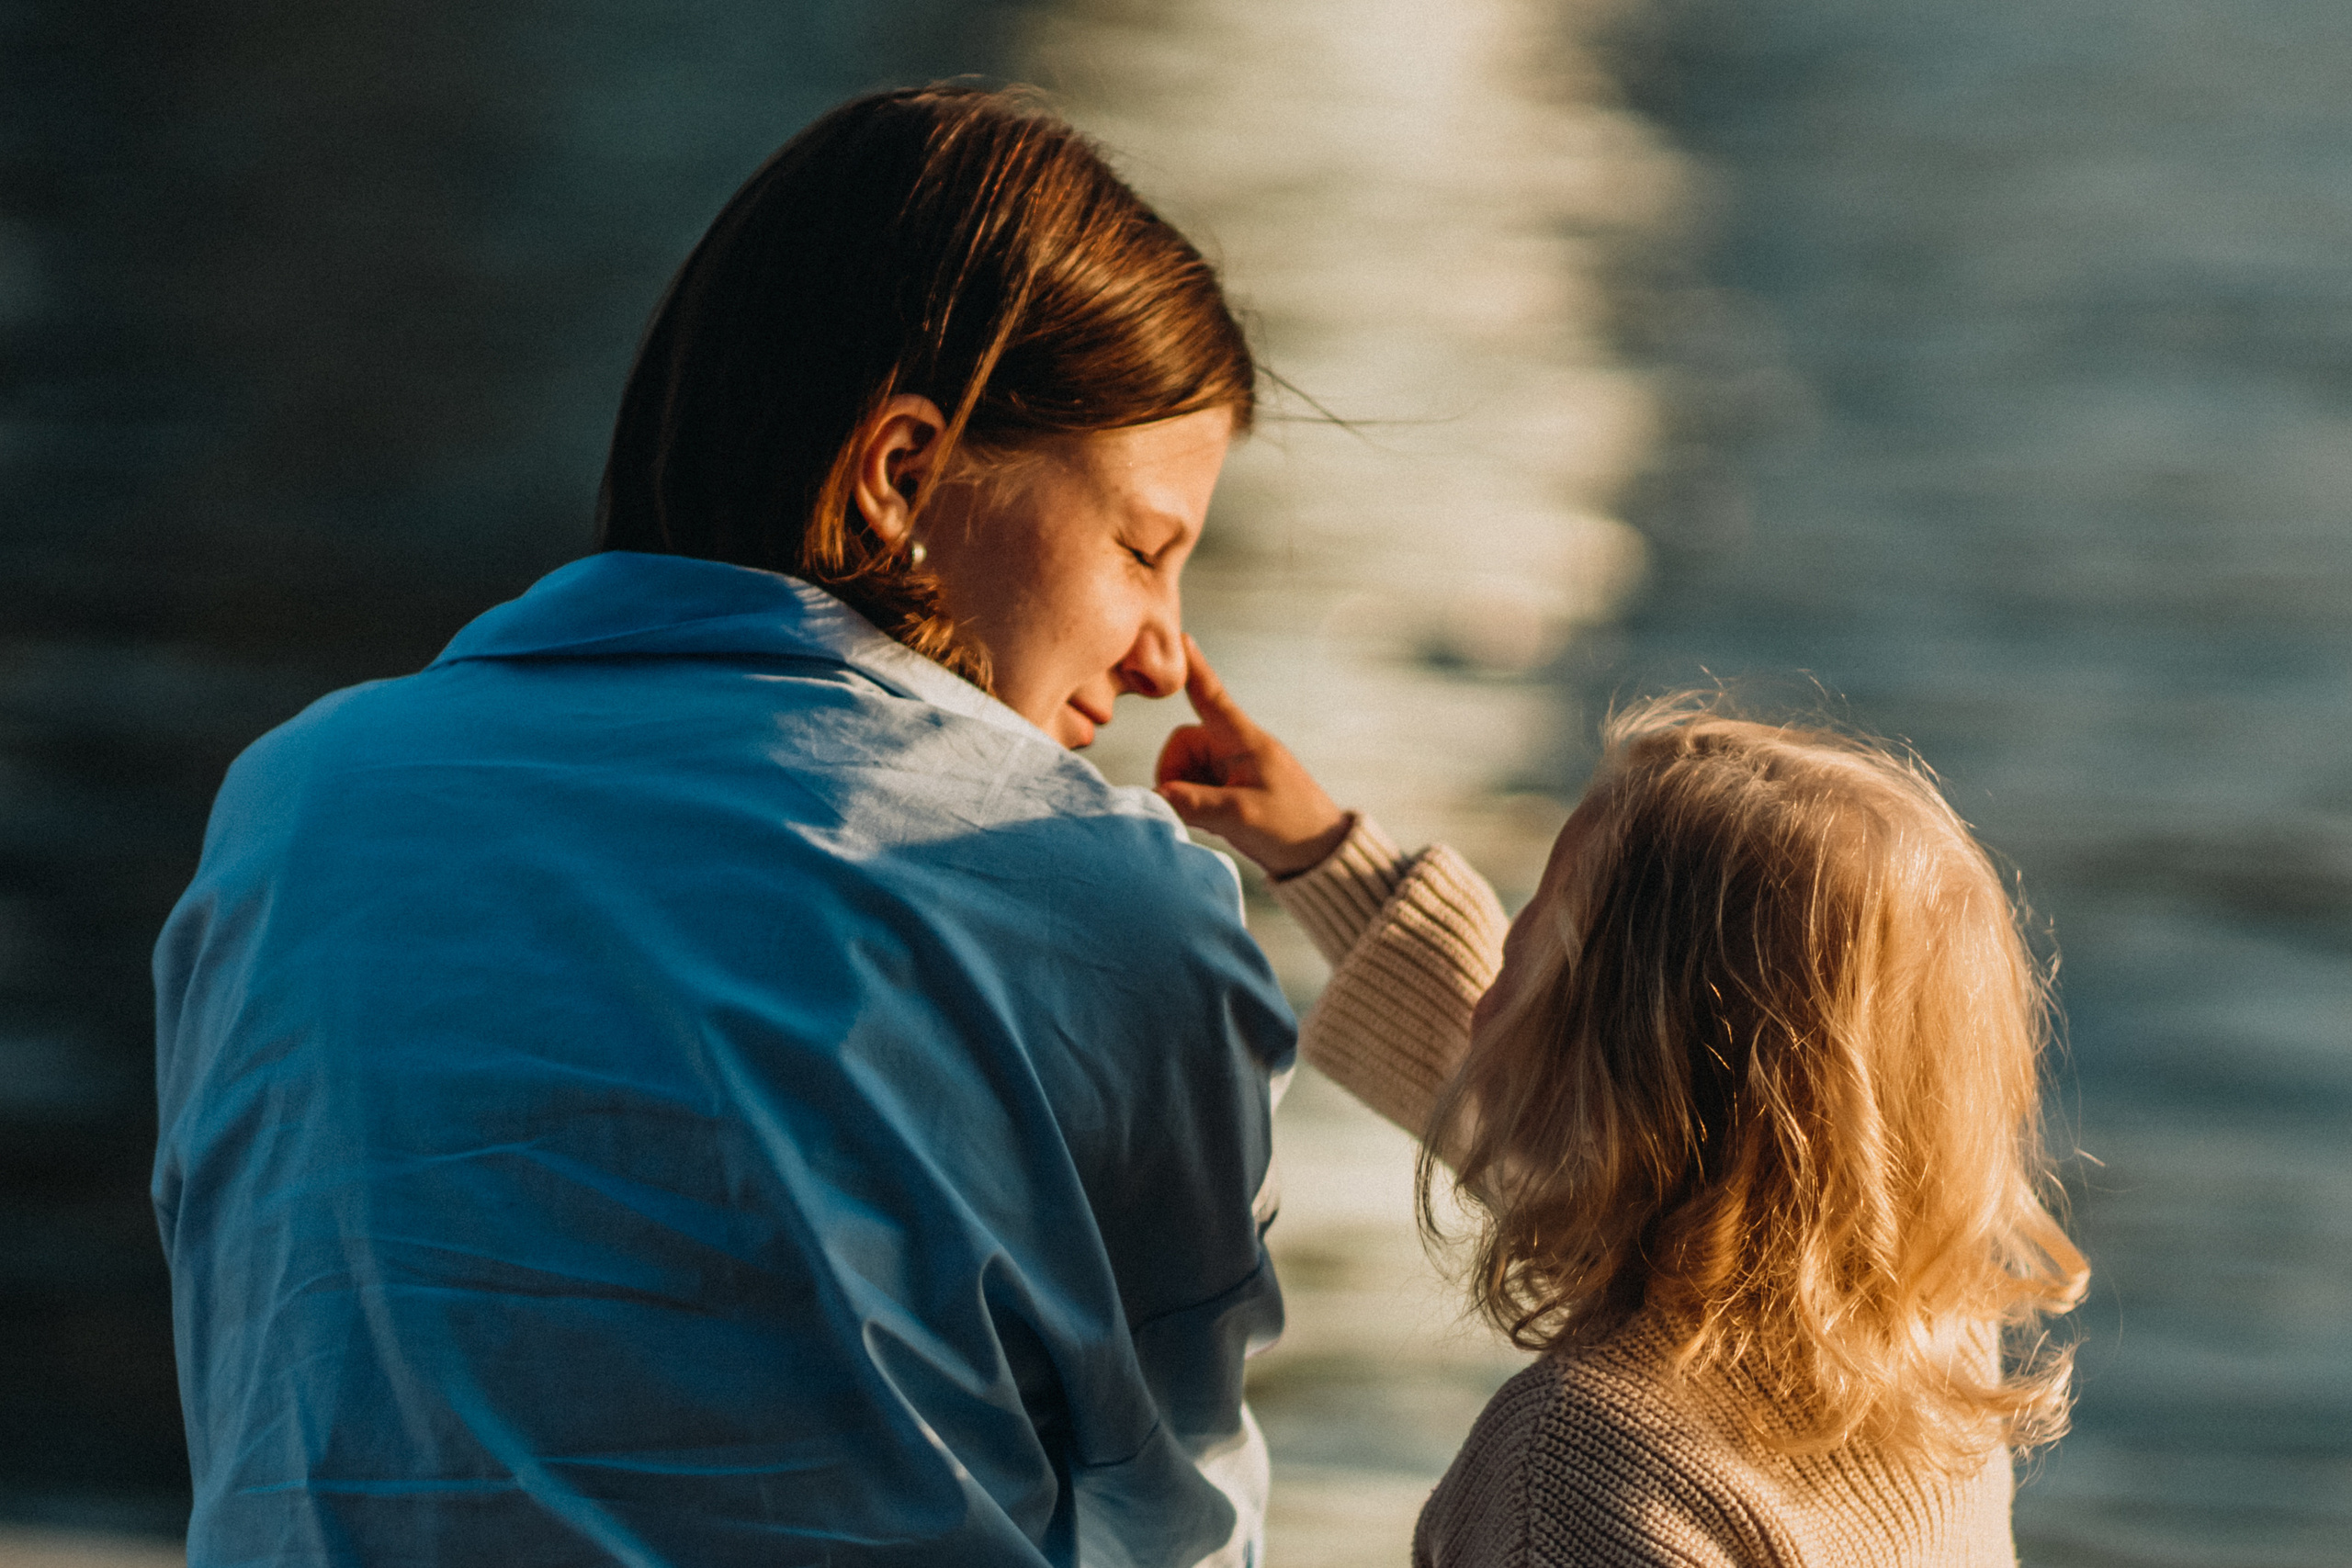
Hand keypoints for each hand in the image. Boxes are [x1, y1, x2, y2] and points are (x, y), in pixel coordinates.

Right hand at [1155, 636, 1350, 877]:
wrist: (1321, 856)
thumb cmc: (1293, 827)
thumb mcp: (1243, 817)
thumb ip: (1197, 803)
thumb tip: (1158, 795)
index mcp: (1244, 740)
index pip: (1210, 696)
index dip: (1192, 669)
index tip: (1178, 639)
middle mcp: (1235, 748)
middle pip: (1182, 745)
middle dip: (1175, 775)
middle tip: (1187, 808)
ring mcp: (1232, 770)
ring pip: (1184, 770)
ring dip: (1185, 794)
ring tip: (1211, 820)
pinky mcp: (1231, 790)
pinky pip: (1194, 788)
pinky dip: (1193, 805)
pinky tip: (1213, 824)